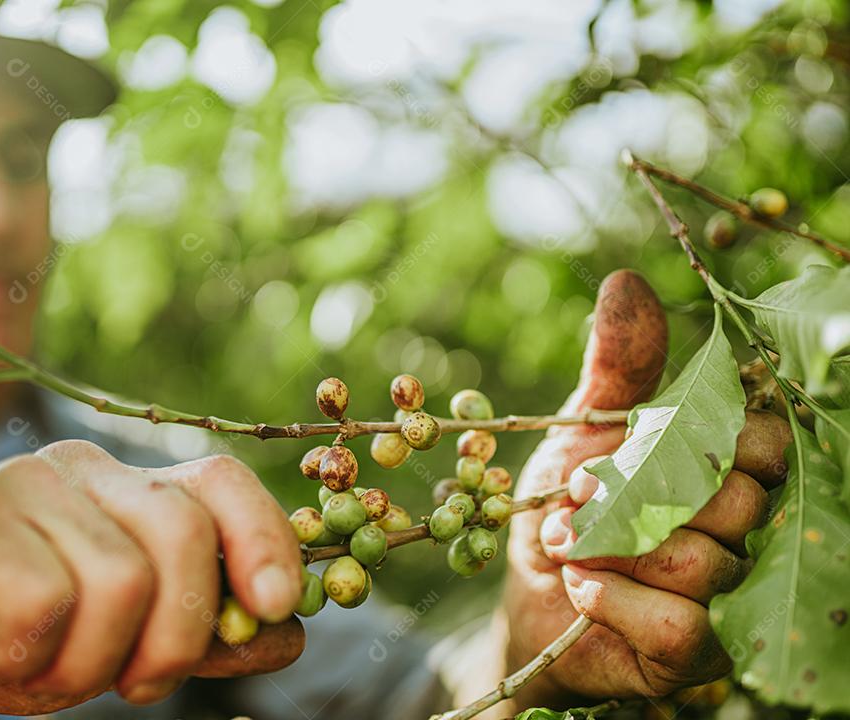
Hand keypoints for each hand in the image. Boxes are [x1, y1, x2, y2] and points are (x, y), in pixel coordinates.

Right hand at [0, 442, 304, 714]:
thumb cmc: (15, 638)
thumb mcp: (123, 642)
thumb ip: (203, 632)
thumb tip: (290, 633)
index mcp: (127, 487)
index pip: (219, 481)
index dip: (263, 537)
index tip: (272, 606)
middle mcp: (82, 468)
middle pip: (182, 534)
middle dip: (175, 636)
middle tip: (134, 682)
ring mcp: (23, 483)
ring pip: (117, 581)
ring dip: (86, 663)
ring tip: (41, 666)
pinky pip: (43, 599)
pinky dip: (25, 656)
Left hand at [493, 271, 774, 709]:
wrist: (525, 591)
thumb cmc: (563, 505)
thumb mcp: (582, 429)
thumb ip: (617, 368)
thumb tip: (626, 283)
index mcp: (723, 468)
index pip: (763, 440)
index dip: (699, 435)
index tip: (633, 438)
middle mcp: (741, 531)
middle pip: (733, 500)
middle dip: (636, 493)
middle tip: (577, 494)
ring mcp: (724, 595)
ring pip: (703, 561)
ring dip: (611, 547)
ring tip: (566, 542)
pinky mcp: (693, 653)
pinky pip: (680, 623)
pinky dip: (615, 601)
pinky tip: (581, 587)